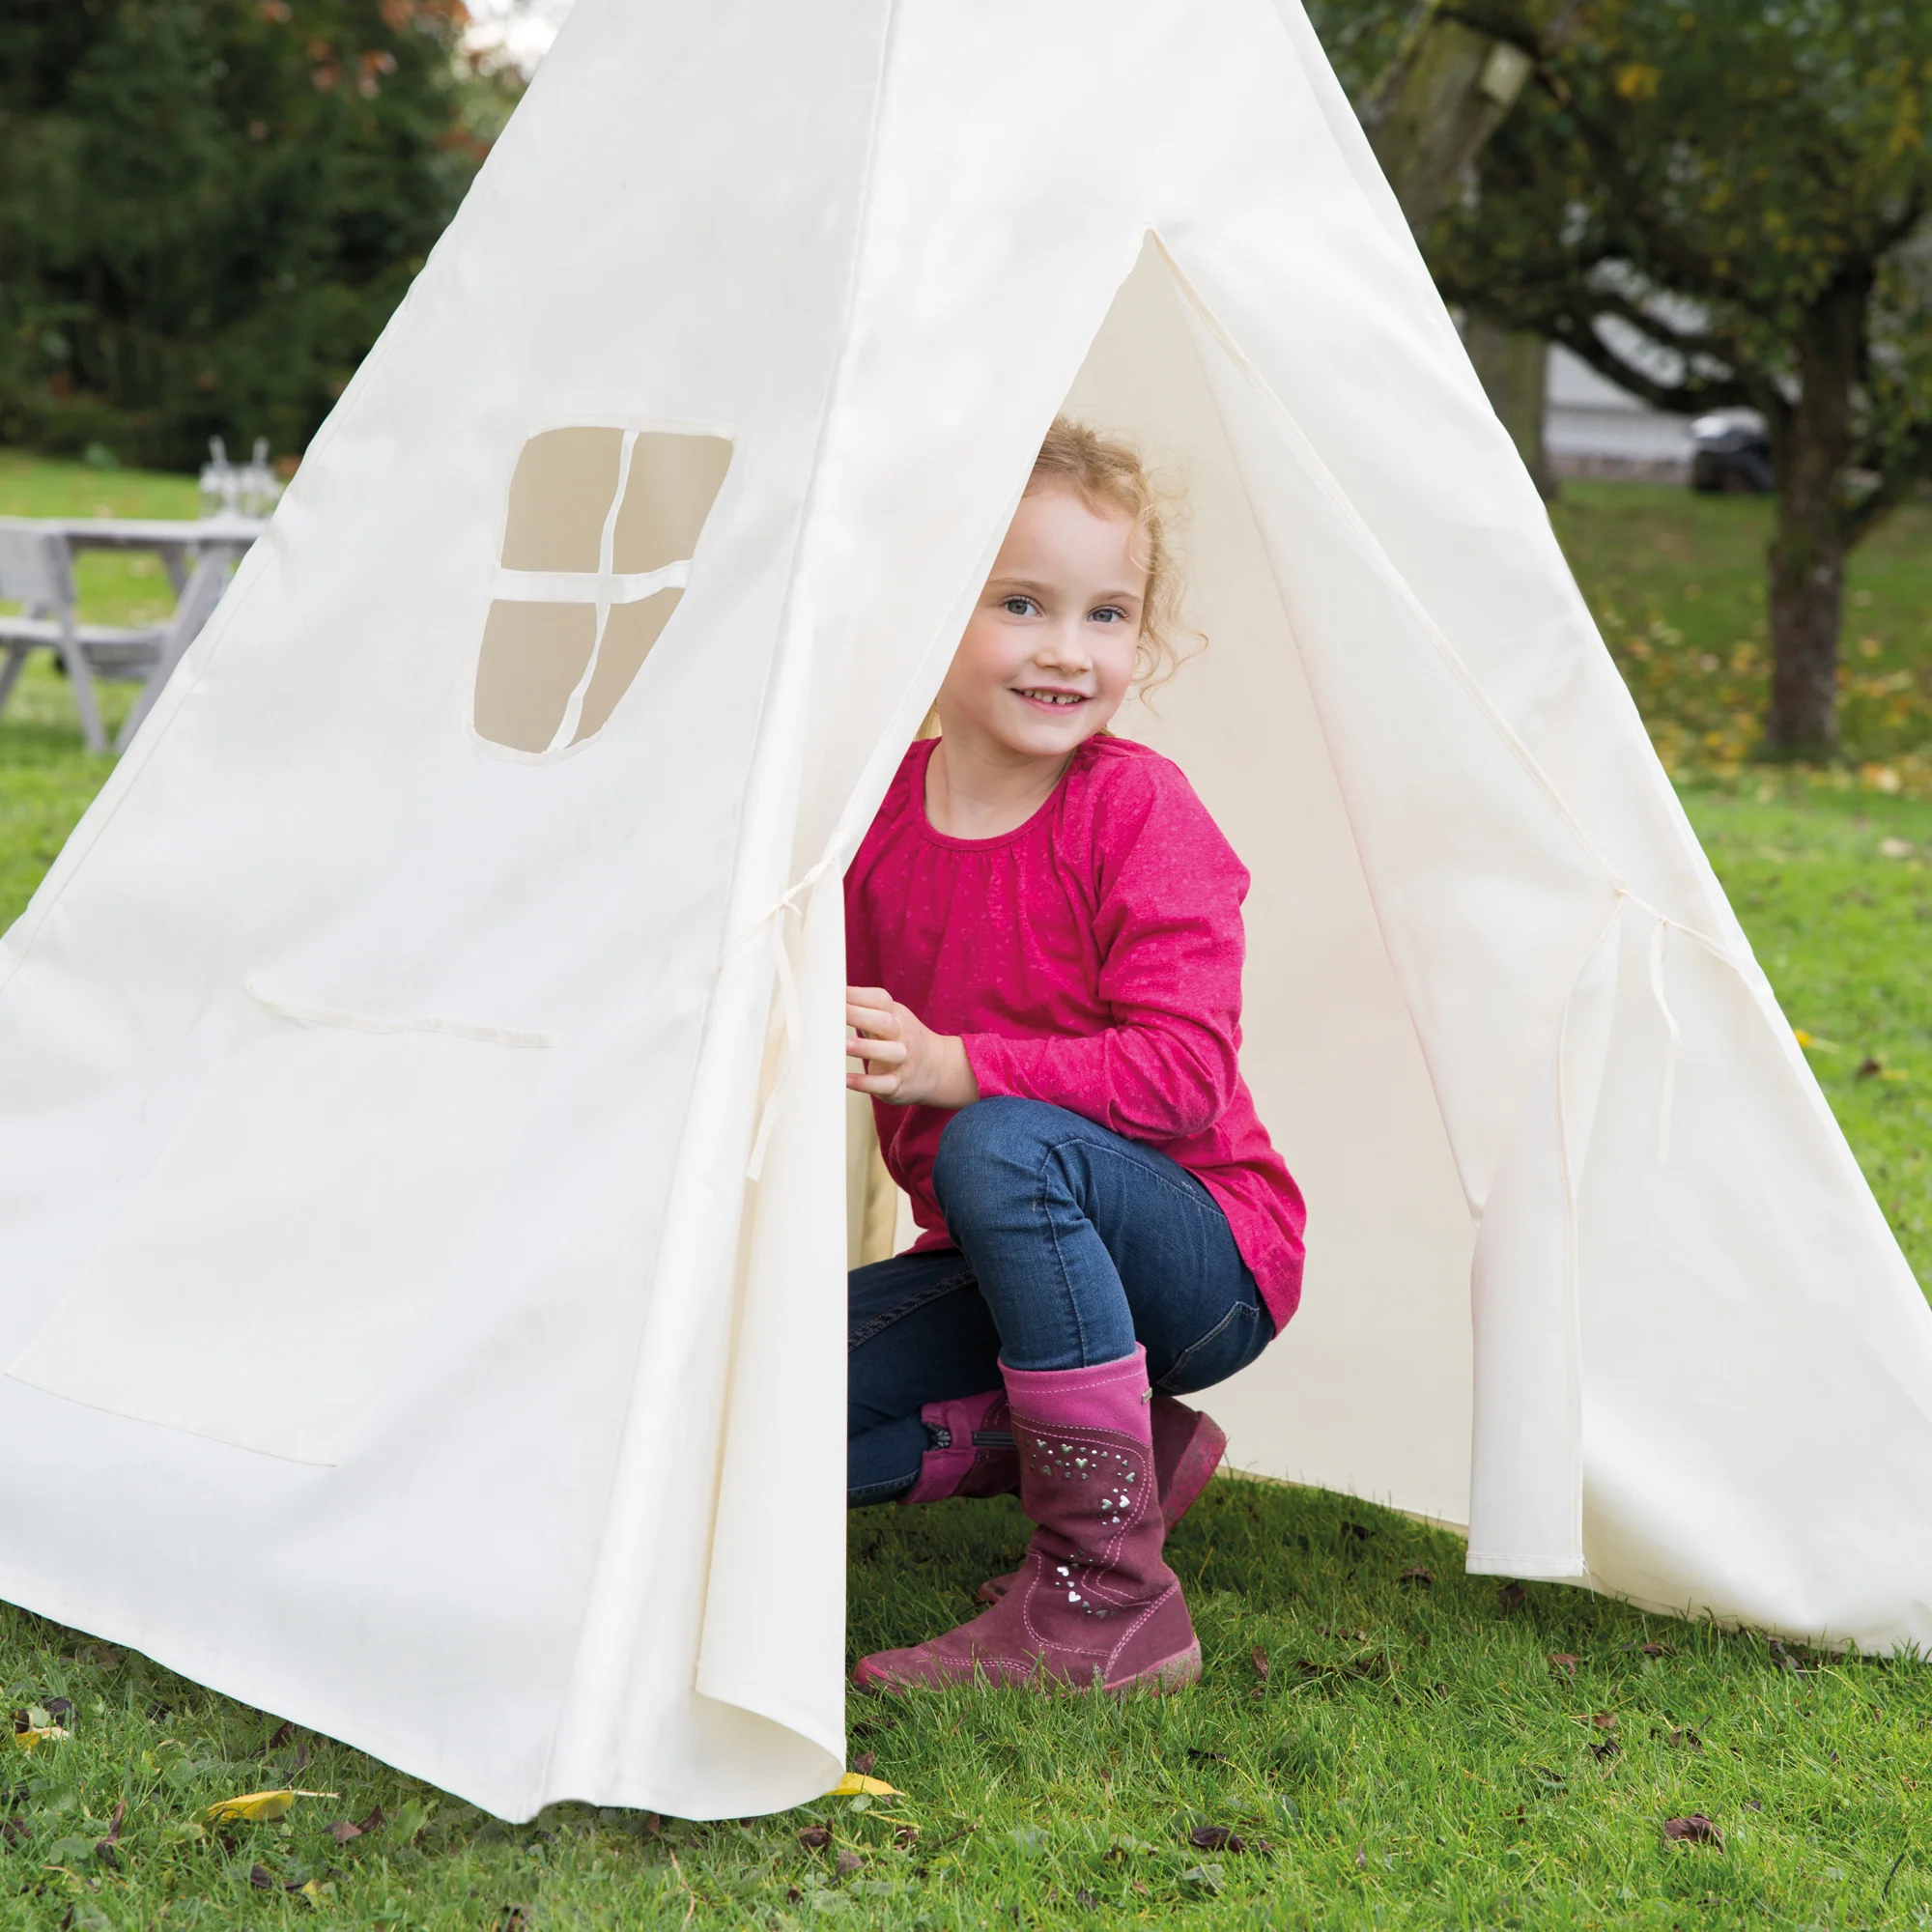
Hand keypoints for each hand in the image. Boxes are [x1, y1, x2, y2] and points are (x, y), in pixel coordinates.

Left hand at [846, 986, 979, 1108]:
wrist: (938, 1067)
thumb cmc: (900, 1037)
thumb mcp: (889, 1018)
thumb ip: (863, 1007)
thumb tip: (829, 995)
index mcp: (896, 1015)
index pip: (879, 1000)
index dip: (857, 995)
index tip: (834, 994)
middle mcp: (901, 1035)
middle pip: (884, 1023)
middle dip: (859, 1016)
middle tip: (834, 1014)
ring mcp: (902, 1060)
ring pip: (889, 1052)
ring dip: (865, 1048)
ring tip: (843, 1045)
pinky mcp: (898, 1084)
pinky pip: (884, 1083)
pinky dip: (865, 1083)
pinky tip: (845, 1079)